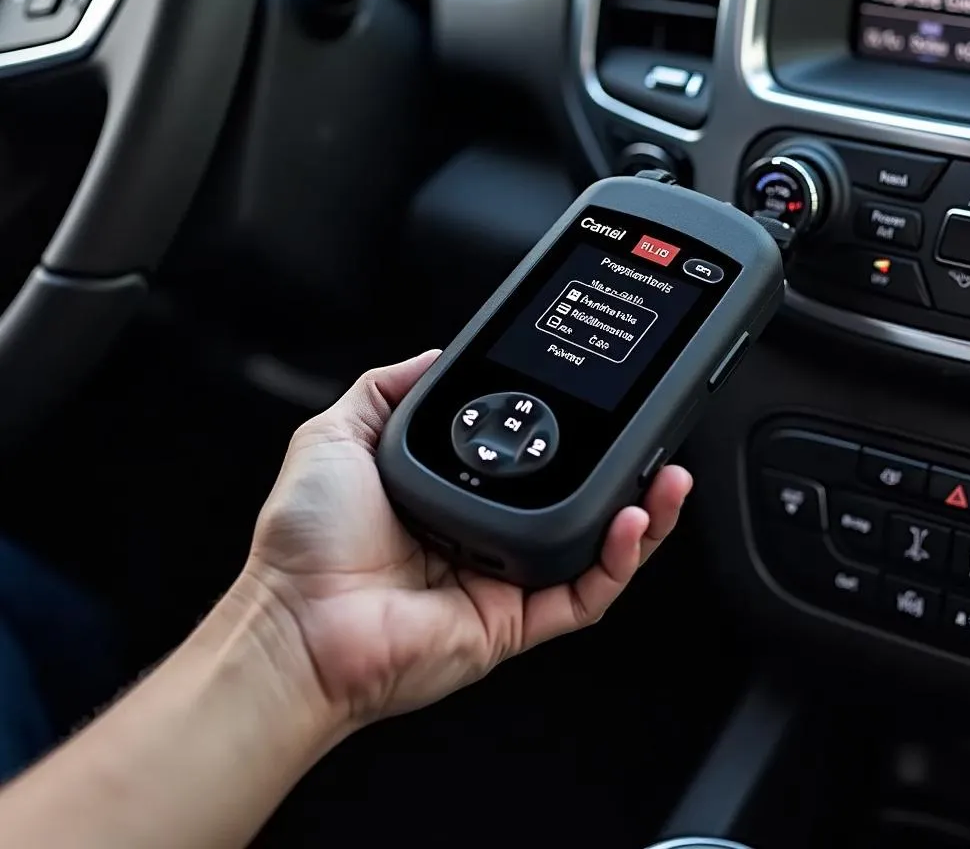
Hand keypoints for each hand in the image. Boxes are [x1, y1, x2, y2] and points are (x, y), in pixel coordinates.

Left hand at [246, 351, 691, 740]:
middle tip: (649, 440)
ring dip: (641, 514)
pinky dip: (619, 562)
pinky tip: (635, 522)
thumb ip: (388, 387)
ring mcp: (502, 581)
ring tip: (667, 478)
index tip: (593, 400)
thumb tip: (435, 354)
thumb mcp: (338, 432)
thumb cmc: (304, 541)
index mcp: (447, 494)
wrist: (295, 622)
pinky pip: (584, 593)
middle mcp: (481, 536)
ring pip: (591, 546)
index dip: (564, 432)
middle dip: (619, 472)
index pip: (524, 458)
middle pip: (568, 501)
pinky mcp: (514, 622)